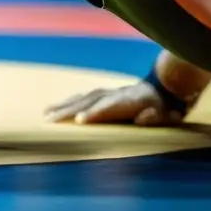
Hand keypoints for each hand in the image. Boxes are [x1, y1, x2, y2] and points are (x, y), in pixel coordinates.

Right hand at [44, 81, 184, 126]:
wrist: (159, 89)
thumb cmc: (161, 109)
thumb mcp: (164, 115)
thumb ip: (154, 117)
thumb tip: (141, 119)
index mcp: (128, 101)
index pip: (108, 107)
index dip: (94, 113)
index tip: (78, 121)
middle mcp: (111, 94)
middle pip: (87, 102)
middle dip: (68, 111)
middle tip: (50, 120)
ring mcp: (103, 93)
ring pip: (80, 99)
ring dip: (62, 106)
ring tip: (45, 114)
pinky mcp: (98, 94)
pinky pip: (79, 98)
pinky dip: (66, 102)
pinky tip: (54, 107)